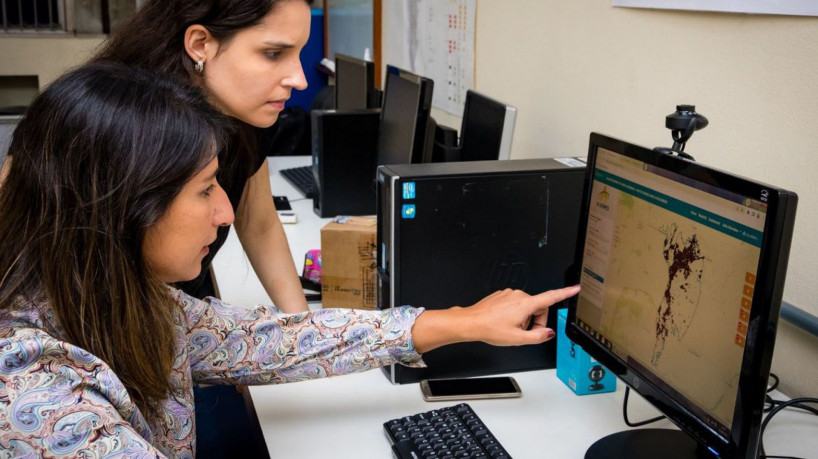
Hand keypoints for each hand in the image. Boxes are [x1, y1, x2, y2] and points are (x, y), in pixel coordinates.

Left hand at [411, 285, 580, 353]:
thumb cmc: (490, 328)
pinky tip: (504, 322)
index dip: (565, 293)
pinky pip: (515, 305)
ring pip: (526, 307)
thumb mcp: (518, 339)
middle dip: (535, 321)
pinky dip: (515, 314)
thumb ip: (538, 337)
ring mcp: (509, 294)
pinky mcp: (502, 295)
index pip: (551, 297)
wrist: (471, 322)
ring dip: (524, 319)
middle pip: (538, 307)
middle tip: (525, 333)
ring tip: (511, 329)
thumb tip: (548, 333)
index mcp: (525, 304)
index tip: (575, 288)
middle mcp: (518, 295)